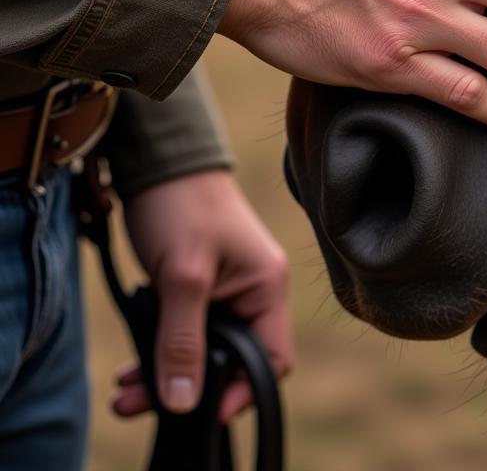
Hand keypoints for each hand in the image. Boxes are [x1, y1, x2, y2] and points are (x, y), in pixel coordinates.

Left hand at [112, 170, 291, 421]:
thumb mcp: (181, 277)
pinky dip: (162, 351)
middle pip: (234, 360)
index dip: (242, 391)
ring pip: (205, 349)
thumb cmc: (182, 206)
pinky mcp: (202, 287)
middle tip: (138, 403)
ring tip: (125, 392)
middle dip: (189, 387)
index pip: (272, 358)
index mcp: (268, 285)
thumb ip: (182, 340)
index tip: (199, 412)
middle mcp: (255, 290)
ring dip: (167, 373)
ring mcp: (229, 289)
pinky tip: (132, 367)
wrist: (161, 163)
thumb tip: (184, 402)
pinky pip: (189, 332)